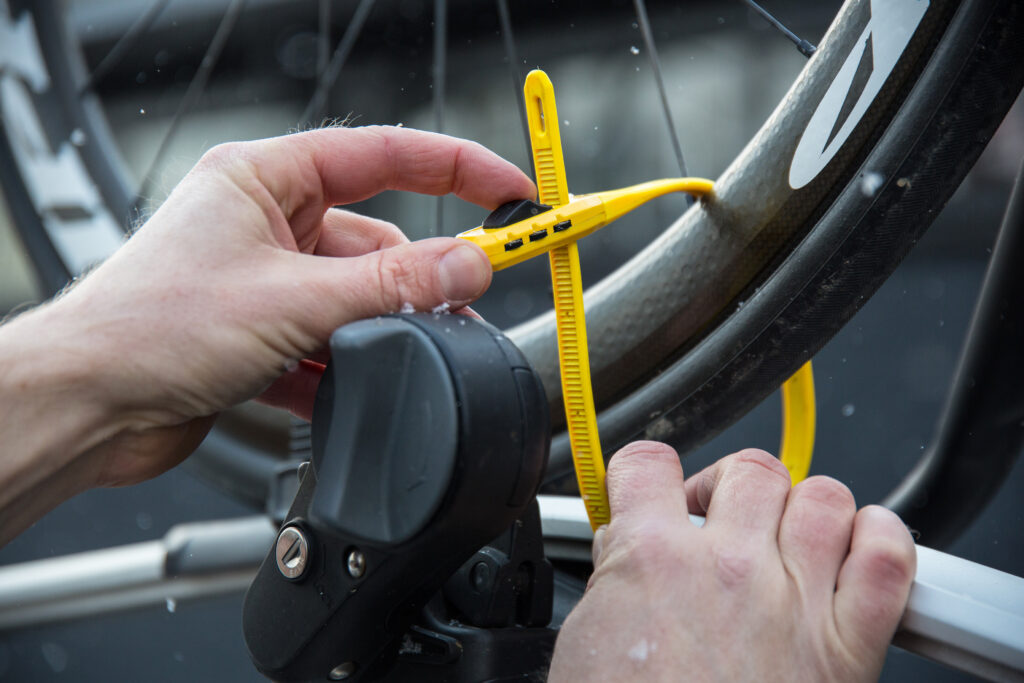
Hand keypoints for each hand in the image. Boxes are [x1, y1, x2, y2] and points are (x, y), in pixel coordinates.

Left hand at [0, 126, 532, 539]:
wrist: (83, 409)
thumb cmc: (147, 329)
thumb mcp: (292, 301)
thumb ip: (392, 287)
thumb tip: (469, 266)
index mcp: (265, 179)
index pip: (384, 155)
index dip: (457, 169)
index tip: (512, 191)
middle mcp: (266, 223)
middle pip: (377, 240)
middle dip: (417, 278)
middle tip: (462, 304)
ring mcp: (264, 281)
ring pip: (355, 298)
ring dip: (377, 330)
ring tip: (390, 356)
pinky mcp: (260, 334)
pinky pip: (327, 341)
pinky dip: (340, 366)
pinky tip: (334, 388)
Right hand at [549, 443, 915, 681]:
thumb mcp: (586, 645)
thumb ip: (612, 579)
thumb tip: (626, 547)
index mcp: (653, 560)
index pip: (648, 464)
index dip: (645, 473)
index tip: (652, 489)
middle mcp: (727, 567)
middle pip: (748, 469)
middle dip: (730, 489)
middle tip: (719, 524)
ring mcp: (794, 600)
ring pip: (823, 495)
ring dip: (804, 509)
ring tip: (785, 539)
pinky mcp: (848, 646)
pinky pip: (885, 556)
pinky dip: (879, 538)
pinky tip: (854, 548)